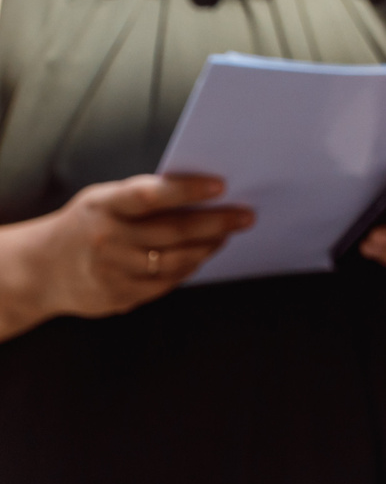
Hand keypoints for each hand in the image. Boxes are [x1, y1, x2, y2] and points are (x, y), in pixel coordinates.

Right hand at [29, 175, 251, 319]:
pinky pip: (166, 283)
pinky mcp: (119, 296)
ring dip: (208, 247)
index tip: (220, 186)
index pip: (149, 196)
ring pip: (175, 261)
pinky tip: (201, 255)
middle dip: (216, 223)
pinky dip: (189, 268)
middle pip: (172, 232)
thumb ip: (143, 196)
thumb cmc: (88, 223)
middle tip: (246, 216)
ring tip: (227, 235)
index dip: (186, 190)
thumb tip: (204, 193)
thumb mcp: (104, 200)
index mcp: (104, 206)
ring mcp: (112, 271)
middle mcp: (107, 239)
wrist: (41, 269)